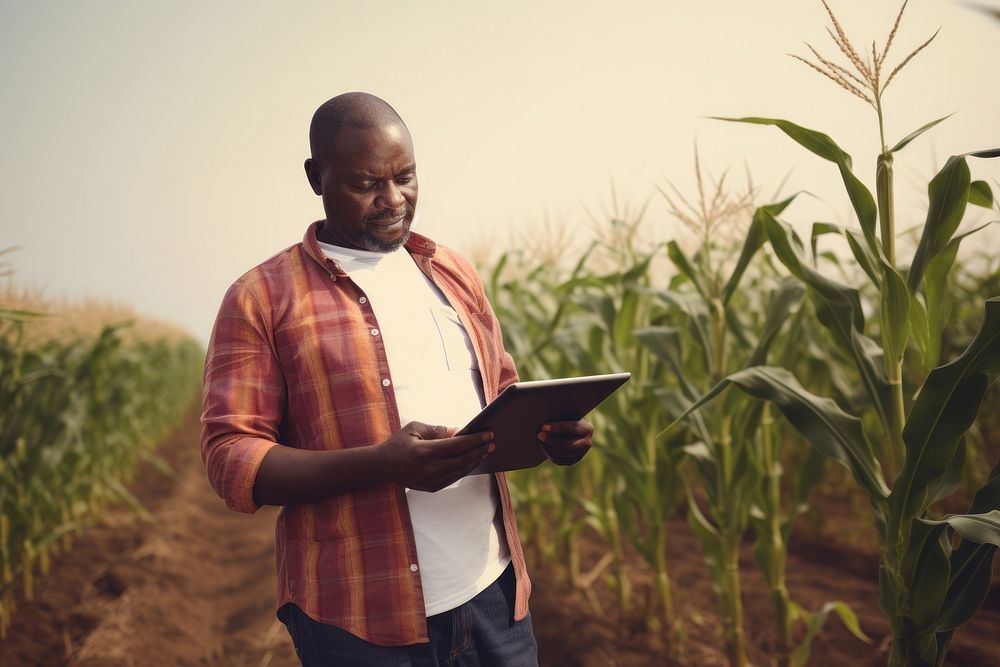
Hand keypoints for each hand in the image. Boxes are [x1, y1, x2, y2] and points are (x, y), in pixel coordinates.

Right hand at [380, 421, 494, 491]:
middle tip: (492, 442)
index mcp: (424, 452)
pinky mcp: (431, 488)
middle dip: (479, 450)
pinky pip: (454, 478)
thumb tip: (460, 431)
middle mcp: (429, 469)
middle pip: (462, 460)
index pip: (457, 445)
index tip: (488, 434)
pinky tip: (472, 460)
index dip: (475, 440)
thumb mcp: (415, 428)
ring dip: (475, 460)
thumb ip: (439, 430)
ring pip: (460, 471)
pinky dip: (465, 468)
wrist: (382, 466)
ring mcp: (430, 481)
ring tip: (486, 450)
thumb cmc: (399, 443)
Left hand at [537, 419, 592, 465]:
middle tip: (539, 434)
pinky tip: (543, 446)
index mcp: (587, 428)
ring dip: (548, 447)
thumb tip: (544, 416)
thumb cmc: (567, 416)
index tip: (544, 426)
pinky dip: (549, 454)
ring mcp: (581, 454)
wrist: (572, 427)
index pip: (572, 428)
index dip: (558, 428)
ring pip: (562, 454)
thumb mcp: (567, 414)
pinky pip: (559, 461)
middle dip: (551, 440)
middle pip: (568, 445)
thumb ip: (560, 416)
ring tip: (539, 440)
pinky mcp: (573, 460)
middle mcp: (587, 443)